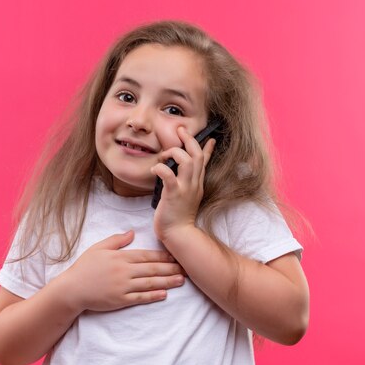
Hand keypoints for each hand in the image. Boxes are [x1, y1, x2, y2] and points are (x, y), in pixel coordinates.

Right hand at [63, 230, 184, 311]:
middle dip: (170, 268)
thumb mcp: (99, 248)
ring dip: (167, 282)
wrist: (72, 289)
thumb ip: (116, 240)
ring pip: (149, 283)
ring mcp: (123, 287)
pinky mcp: (120, 300)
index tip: (175, 256)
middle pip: (152, 269)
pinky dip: (153, 296)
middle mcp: (124, 271)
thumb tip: (132, 233)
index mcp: (120, 257)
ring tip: (181, 280)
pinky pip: (140, 297)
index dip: (162, 257)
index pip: (146, 256)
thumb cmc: (84, 267)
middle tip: (185, 268)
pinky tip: (164, 294)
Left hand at [151, 126, 215, 241]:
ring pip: (187, 162)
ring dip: (175, 152)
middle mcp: (194, 184)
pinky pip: (169, 176)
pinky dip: (161, 168)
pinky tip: (155, 168)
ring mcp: (185, 189)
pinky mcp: (174, 194)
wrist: (179, 234)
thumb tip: (184, 174)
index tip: (210, 137)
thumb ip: (188, 183)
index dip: (207, 148)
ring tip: (164, 154)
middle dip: (189, 140)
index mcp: (197, 184)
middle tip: (180, 130)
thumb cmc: (178, 216)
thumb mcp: (188, 196)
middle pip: (197, 156)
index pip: (204, 161)